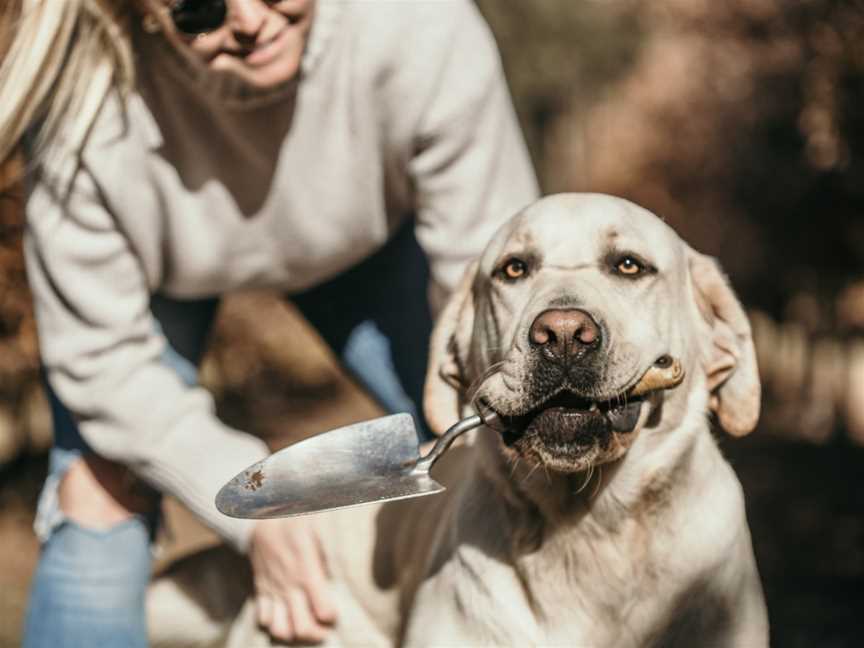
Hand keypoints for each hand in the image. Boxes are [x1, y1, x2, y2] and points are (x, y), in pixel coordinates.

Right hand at [248, 517, 336, 643]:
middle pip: (302, 627)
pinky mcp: (261, 588)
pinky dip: (274, 623)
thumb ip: (335, 541)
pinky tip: (287, 617)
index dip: (332, 617)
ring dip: (294, 633)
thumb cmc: (297, 518)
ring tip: (308, 627)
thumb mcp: (319, 523)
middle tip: (326, 629)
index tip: (338, 613)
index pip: (322, 609)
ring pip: (280, 629)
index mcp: (306, 569)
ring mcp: (273, 589)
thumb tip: (360, 547)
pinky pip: (262, 618)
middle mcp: (289, 584)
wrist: (262, 515)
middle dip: (317, 634)